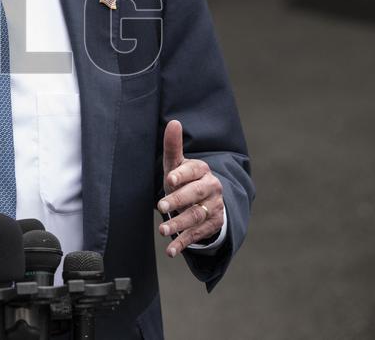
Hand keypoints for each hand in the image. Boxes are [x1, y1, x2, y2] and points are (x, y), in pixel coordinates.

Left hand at [157, 120, 224, 256]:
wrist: (207, 200)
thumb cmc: (185, 180)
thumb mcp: (178, 165)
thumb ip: (173, 146)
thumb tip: (173, 122)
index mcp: (202, 171)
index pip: (193, 172)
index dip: (181, 176)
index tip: (170, 180)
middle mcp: (211, 189)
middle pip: (196, 195)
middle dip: (179, 201)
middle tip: (161, 206)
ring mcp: (213, 208)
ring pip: (196, 216)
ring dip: (179, 224)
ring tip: (163, 230)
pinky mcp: (212, 226)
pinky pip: (197, 235)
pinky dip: (183, 243)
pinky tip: (171, 251)